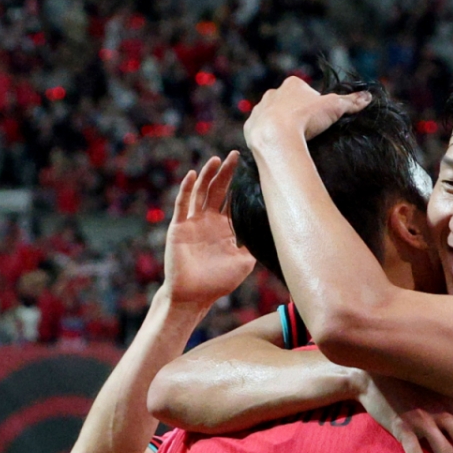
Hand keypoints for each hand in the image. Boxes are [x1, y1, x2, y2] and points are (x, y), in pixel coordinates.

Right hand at [164, 154, 254, 310]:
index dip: (240, 185)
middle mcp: (208, 220)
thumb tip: (273, 231)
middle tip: (236, 155)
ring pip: (200, 192)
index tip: (251, 168)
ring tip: (216, 160)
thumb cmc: (218, 283)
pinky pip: (182, 204)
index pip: (232, 200)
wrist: (194, 297)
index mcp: (224, 227)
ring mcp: (193, 222)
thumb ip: (254, 244)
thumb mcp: (244, 263)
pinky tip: (194, 175)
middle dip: (226, 173)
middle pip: (218, 190)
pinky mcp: (179, 227)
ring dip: (208, 175)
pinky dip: (187, 189)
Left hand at [244, 77, 369, 153]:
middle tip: (305, 133)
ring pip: (271, 116)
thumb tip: (369, 97)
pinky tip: (276, 147)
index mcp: (293, 84)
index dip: (314, 107)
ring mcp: (260, 109)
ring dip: (280, 126)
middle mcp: (273, 93)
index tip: (318, 122)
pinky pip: (259, 130)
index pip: (306, 93)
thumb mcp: (333, 108)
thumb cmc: (306, 119)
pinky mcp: (250, 126)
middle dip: (295, 115)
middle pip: (287, 103)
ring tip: (291, 142)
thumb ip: (350, 102)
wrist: (276, 136)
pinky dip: (267, 137)